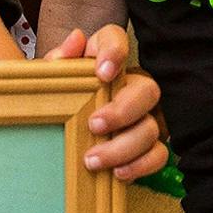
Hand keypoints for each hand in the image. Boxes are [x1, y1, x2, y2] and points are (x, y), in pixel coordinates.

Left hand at [49, 23, 166, 182]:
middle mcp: (132, 82)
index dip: (115, 53)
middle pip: (147, 89)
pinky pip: (159, 154)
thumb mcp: (53, 79)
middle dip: (122, 111)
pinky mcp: (150, 143)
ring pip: (153, 127)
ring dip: (123, 146)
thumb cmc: (62, 96)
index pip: (115, 40)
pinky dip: (140, 165)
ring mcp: (146, 114)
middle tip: (94, 125)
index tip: (102, 73)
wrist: (62, 127)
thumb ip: (60, 60)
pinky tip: (117, 172)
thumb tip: (75, 40)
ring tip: (93, 159)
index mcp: (103, 57)